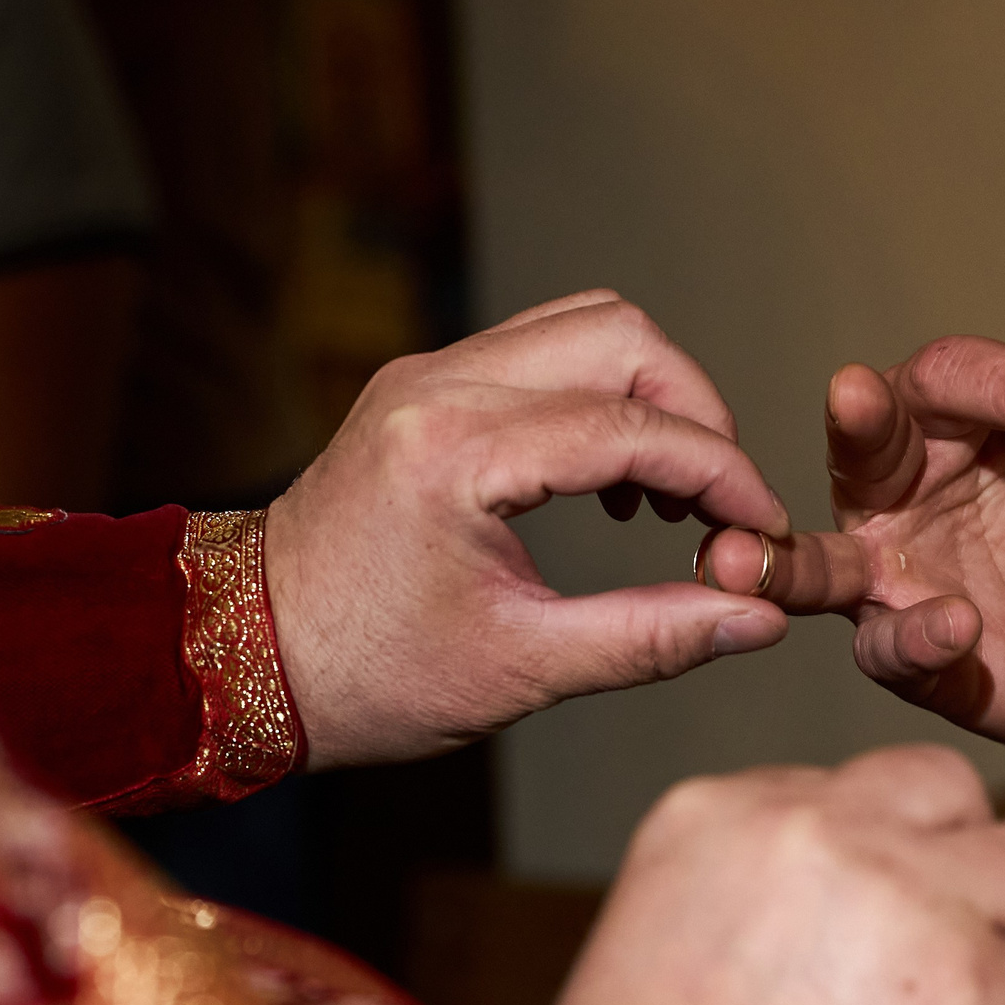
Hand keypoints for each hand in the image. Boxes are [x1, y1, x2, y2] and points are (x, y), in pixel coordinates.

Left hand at [266, 292, 794, 769]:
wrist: (241, 657)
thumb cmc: (365, 677)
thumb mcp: (523, 669)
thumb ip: (654, 636)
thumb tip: (758, 615)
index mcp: (458, 454)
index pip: (635, 428)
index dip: (724, 476)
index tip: (763, 533)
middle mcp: (439, 387)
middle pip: (624, 337)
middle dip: (697, 413)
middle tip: (721, 505)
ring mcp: (427, 376)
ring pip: (588, 328)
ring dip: (652, 398)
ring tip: (673, 498)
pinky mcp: (424, 387)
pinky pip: (545, 354)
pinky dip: (603, 401)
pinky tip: (614, 488)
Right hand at [540, 745, 1004, 1004]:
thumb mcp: (661, 961)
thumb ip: (768, 901)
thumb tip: (857, 897)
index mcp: (720, 813)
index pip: (848, 790)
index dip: (882, 856)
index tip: (879, 924)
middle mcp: (817, 826)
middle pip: (944, 791)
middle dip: (964, 860)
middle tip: (959, 941)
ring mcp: (908, 894)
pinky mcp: (980, 979)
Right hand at [694, 258, 1004, 750]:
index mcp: (936, 420)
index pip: (943, 380)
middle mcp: (898, 495)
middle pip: (861, 452)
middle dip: (857, 426)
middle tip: (852, 394)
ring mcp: (900, 580)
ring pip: (820, 568)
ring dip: (785, 564)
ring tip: (743, 559)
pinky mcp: (925, 661)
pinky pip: (892, 652)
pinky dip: (913, 638)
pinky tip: (958, 623)